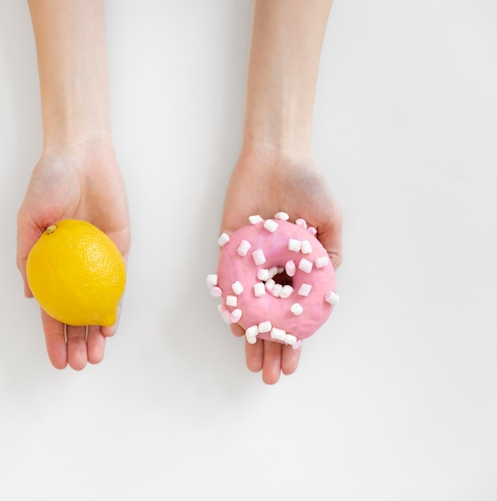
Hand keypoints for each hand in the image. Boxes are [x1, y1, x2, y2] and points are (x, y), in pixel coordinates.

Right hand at [17, 141, 129, 369]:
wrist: (81, 155)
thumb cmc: (49, 182)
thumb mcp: (28, 220)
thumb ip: (28, 256)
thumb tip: (31, 296)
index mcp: (52, 262)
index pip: (53, 308)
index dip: (54, 336)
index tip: (58, 361)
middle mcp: (75, 265)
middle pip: (78, 312)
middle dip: (79, 342)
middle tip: (81, 364)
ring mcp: (98, 258)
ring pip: (99, 303)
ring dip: (96, 331)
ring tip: (96, 355)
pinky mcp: (119, 247)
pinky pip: (118, 280)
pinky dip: (115, 304)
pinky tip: (110, 325)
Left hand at [220, 145, 341, 383]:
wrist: (278, 156)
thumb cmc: (308, 185)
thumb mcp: (330, 222)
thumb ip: (329, 256)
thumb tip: (327, 290)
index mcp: (295, 267)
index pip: (292, 313)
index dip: (293, 340)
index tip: (291, 365)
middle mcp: (271, 269)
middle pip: (269, 316)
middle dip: (270, 347)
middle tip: (269, 375)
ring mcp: (248, 261)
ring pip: (248, 307)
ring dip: (250, 335)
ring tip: (253, 362)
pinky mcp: (229, 248)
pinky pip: (228, 282)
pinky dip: (232, 305)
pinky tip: (237, 327)